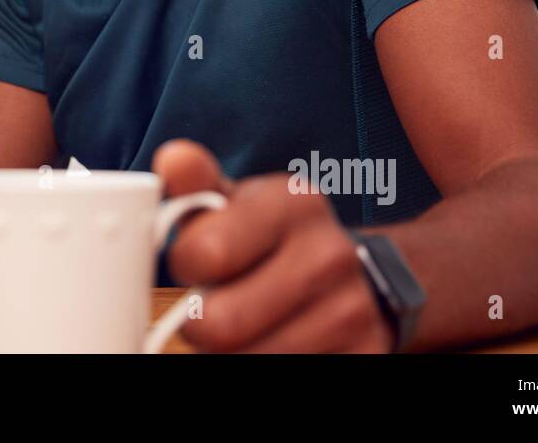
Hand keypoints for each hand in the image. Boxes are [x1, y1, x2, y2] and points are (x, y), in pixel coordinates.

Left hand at [153, 140, 393, 352]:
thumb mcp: (238, 201)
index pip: (205, 253)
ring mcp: (352, 311)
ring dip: (228, 353)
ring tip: (241, 328)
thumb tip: (173, 159)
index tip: (194, 262)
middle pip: (220, 325)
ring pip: (248, 361)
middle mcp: (331, 255)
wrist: (358, 276)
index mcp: (295, 203)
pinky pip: (283, 378)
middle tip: (207, 308)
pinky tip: (271, 343)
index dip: (185, 265)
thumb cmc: (273, 238)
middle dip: (199, 323)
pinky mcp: (363, 357)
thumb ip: (197, 182)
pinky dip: (262, 366)